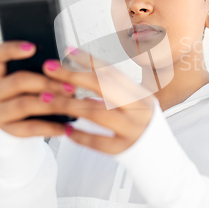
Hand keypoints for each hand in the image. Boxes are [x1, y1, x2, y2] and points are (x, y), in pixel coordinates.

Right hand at [0, 40, 80, 137]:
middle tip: (71, 86)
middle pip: (17, 82)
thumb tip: (65, 68)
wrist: (9, 132)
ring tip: (71, 102)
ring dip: (52, 103)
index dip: (11, 49)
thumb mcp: (26, 85)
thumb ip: (39, 74)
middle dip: (47, 82)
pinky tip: (67, 127)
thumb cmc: (24, 99)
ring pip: (24, 105)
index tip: (32, 47)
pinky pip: (30, 128)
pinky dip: (51, 127)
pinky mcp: (7, 132)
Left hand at [41, 48, 155, 154]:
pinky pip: (97, 141)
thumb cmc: (143, 127)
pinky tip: (65, 130)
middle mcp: (138, 109)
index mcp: (141, 94)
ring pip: (96, 113)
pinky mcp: (124, 150)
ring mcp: (132, 130)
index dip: (89, 59)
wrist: (162, 157)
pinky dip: (80, 135)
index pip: (112, 72)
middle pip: (103, 86)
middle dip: (73, 75)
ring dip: (68, 104)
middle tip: (49, 68)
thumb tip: (81, 77)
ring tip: (46, 99)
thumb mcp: (137, 104)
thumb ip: (114, 93)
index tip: (67, 50)